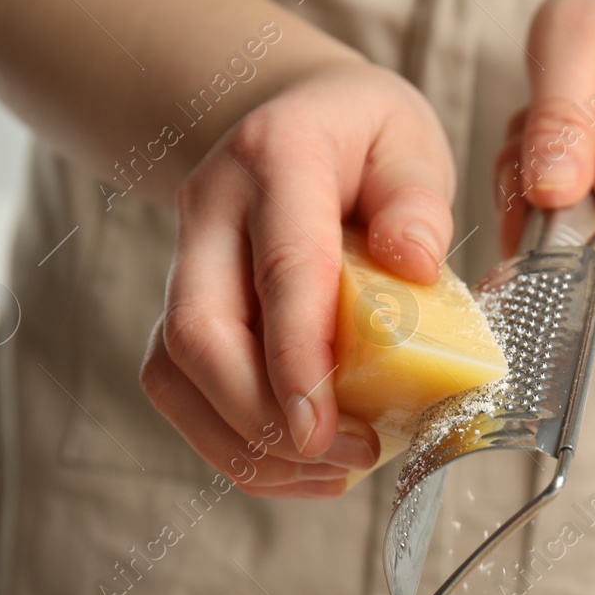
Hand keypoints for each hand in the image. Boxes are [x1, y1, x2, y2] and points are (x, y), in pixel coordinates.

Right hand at [141, 59, 456, 497]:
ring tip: (333, 472)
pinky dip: (238, 446)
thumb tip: (413, 263)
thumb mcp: (409, 141)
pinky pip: (184, 393)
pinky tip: (302, 467)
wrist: (290, 121)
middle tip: (346, 457)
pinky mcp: (181, 313)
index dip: (296, 355)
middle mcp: (211, 210)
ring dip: (247, 444)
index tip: (320, 427)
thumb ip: (417, 200)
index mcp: (277, 158)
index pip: (281, 267)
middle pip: (200, 331)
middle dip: (262, 417)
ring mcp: (186, 265)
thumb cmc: (361, 142)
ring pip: (177, 373)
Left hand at [494, 0, 594, 303]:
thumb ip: (558, 117)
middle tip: (535, 141)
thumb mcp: (576, 30)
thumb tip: (551, 198)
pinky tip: (592, 157)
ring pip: (589, 255)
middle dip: (536, 216)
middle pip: (583, 259)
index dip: (540, 257)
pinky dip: (579, 208)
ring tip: (572, 136)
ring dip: (553, 208)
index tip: (516, 209)